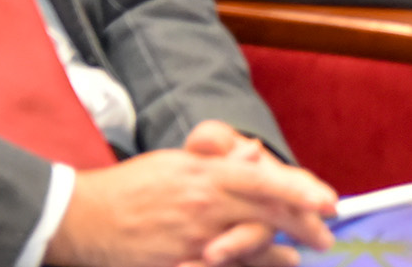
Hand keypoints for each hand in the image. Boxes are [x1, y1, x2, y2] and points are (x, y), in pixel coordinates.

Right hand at [48, 124, 334, 266]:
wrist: (81, 217)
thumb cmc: (132, 186)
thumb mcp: (178, 164)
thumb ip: (219, 162)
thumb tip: (255, 155)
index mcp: (205, 176)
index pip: (265, 180)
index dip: (301, 191)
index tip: (330, 201)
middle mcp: (203, 206)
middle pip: (266, 216)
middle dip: (302, 226)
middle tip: (326, 234)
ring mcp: (191, 240)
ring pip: (249, 248)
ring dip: (277, 254)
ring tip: (296, 258)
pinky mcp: (177, 264)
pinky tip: (264, 266)